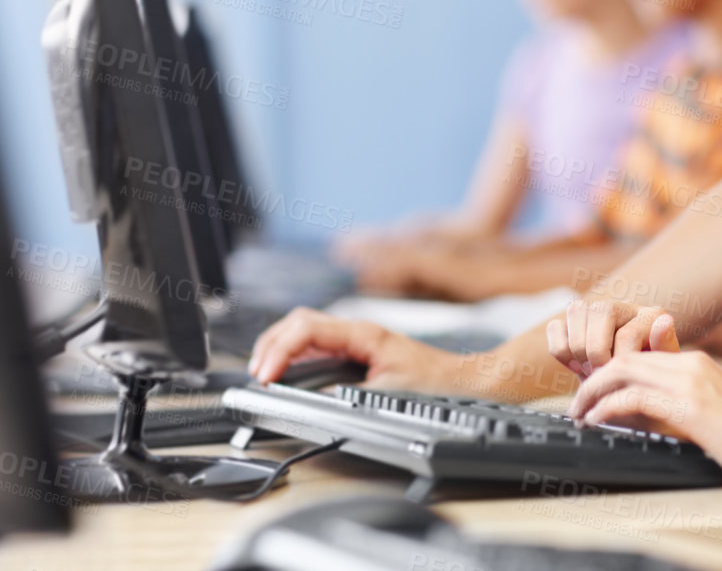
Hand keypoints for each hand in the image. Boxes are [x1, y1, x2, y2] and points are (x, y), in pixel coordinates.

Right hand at [246, 308, 462, 390]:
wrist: (464, 383)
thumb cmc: (437, 384)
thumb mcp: (391, 393)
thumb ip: (350, 396)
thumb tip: (314, 399)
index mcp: (364, 334)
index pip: (307, 328)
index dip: (280, 350)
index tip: (266, 376)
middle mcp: (357, 332)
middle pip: (299, 322)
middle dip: (271, 344)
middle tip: (256, 374)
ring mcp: (356, 341)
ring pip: (305, 331)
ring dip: (279, 348)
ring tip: (263, 373)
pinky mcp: (356, 353)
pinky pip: (316, 346)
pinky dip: (294, 356)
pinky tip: (286, 372)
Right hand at [546, 300, 680, 377]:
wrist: (635, 390)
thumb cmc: (652, 381)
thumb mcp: (664, 371)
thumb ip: (664, 347)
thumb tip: (664, 322)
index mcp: (650, 315)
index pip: (628, 333)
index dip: (620, 364)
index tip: (620, 383)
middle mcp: (622, 306)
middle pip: (600, 311)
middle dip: (597, 352)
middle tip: (602, 376)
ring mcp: (595, 311)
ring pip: (575, 311)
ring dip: (579, 350)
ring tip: (591, 372)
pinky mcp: (573, 323)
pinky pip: (555, 327)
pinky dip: (561, 350)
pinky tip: (577, 366)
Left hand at [570, 350, 721, 484]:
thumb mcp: (706, 416)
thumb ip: (673, 409)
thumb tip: (634, 419)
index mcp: (696, 365)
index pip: (640, 357)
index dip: (610, 374)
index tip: (592, 396)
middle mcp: (690, 365)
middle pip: (625, 358)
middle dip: (593, 380)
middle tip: (575, 405)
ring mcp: (690, 382)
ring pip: (623, 371)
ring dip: (593, 391)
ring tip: (578, 413)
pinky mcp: (688, 404)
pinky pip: (634, 396)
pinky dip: (608, 406)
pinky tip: (597, 421)